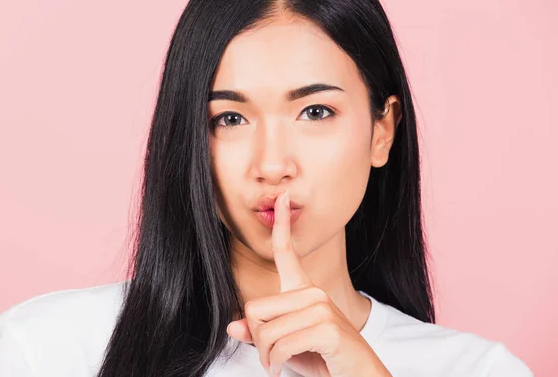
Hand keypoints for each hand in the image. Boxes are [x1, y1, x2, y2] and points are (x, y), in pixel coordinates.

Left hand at [226, 191, 390, 376]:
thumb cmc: (322, 358)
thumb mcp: (285, 344)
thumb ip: (260, 333)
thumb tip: (232, 325)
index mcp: (304, 290)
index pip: (287, 252)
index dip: (281, 226)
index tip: (281, 198)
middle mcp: (313, 293)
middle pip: (255, 309)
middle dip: (256, 340)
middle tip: (270, 356)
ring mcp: (321, 308)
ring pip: (265, 331)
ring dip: (266, 356)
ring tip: (278, 364)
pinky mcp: (326, 328)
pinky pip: (280, 345)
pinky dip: (275, 363)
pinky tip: (282, 367)